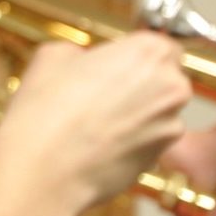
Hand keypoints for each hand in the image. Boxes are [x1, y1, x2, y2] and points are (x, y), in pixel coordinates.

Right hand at [0, 32, 193, 210]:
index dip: (135, 56)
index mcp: (150, 52)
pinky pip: (148, 143)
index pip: (162, 45)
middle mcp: (172, 87)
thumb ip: (80, 52)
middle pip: (164, 80)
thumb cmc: (47, 110)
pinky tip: (99, 146)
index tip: (115, 65)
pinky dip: (130, 143)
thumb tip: (83, 62)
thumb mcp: (52, 56)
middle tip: (100, 94)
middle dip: (139, 86)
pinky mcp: (159, 160)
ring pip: (157, 114)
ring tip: (95, 124)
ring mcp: (170, 126)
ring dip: (135, 116)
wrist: (44, 170)